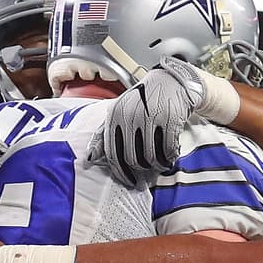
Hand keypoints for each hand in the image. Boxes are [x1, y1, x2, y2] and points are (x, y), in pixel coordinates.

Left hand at [87, 58, 199, 187]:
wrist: (171, 81)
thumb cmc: (142, 100)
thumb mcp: (119, 111)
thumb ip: (103, 134)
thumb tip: (90, 158)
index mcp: (114, 116)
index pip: (113, 153)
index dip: (121, 172)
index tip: (130, 182)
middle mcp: (130, 116)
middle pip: (132, 158)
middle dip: (141, 170)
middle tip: (148, 172)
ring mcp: (150, 117)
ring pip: (151, 156)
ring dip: (157, 165)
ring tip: (161, 164)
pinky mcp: (169, 118)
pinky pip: (168, 149)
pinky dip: (169, 157)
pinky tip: (170, 157)